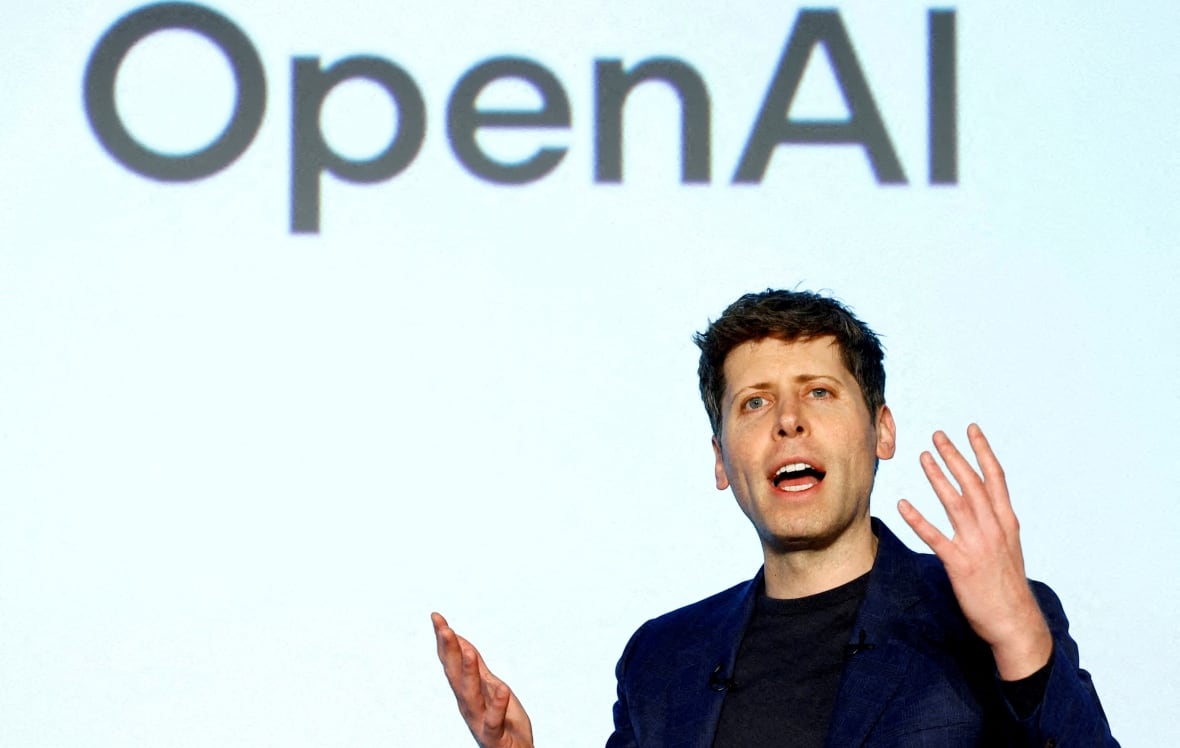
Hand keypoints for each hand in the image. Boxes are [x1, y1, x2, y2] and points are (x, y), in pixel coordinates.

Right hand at [432, 612, 534, 747]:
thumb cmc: (504, 722)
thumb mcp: (490, 686)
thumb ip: (476, 667)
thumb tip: (461, 642)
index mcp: (466, 691)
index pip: (450, 661)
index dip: (443, 640)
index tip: (436, 617)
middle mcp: (468, 704)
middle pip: (454, 674)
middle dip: (449, 650)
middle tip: (444, 627)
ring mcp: (479, 720)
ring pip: (470, 694)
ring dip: (468, 673)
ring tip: (467, 651)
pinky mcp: (494, 735)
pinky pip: (493, 719)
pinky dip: (497, 704)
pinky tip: (502, 688)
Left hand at [897, 424, 1052, 679]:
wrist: (1016, 622)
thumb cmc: (1008, 586)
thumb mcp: (1009, 549)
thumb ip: (996, 525)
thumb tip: (985, 507)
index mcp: (1006, 523)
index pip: (995, 478)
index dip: (982, 451)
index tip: (971, 429)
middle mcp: (994, 529)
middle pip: (973, 483)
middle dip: (955, 456)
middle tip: (938, 434)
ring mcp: (977, 545)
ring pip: (955, 503)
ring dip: (938, 477)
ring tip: (923, 456)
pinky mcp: (960, 564)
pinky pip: (935, 537)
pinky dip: (918, 520)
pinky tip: (902, 504)